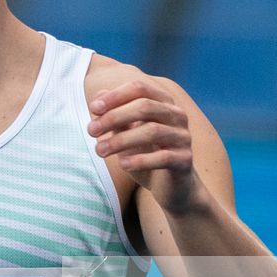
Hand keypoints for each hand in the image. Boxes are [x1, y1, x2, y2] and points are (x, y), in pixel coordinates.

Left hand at [89, 76, 206, 214]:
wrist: (171, 187)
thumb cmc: (146, 155)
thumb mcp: (127, 133)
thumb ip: (115, 115)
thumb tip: (97, 98)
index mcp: (163, 102)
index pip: (139, 88)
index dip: (115, 96)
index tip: (93, 109)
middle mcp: (177, 115)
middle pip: (145, 106)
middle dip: (114, 117)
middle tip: (91, 130)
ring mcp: (183, 137)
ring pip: (152, 131)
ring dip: (121, 140)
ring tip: (100, 150)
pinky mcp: (185, 160)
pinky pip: (163, 157)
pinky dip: (140, 160)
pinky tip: (123, 164)